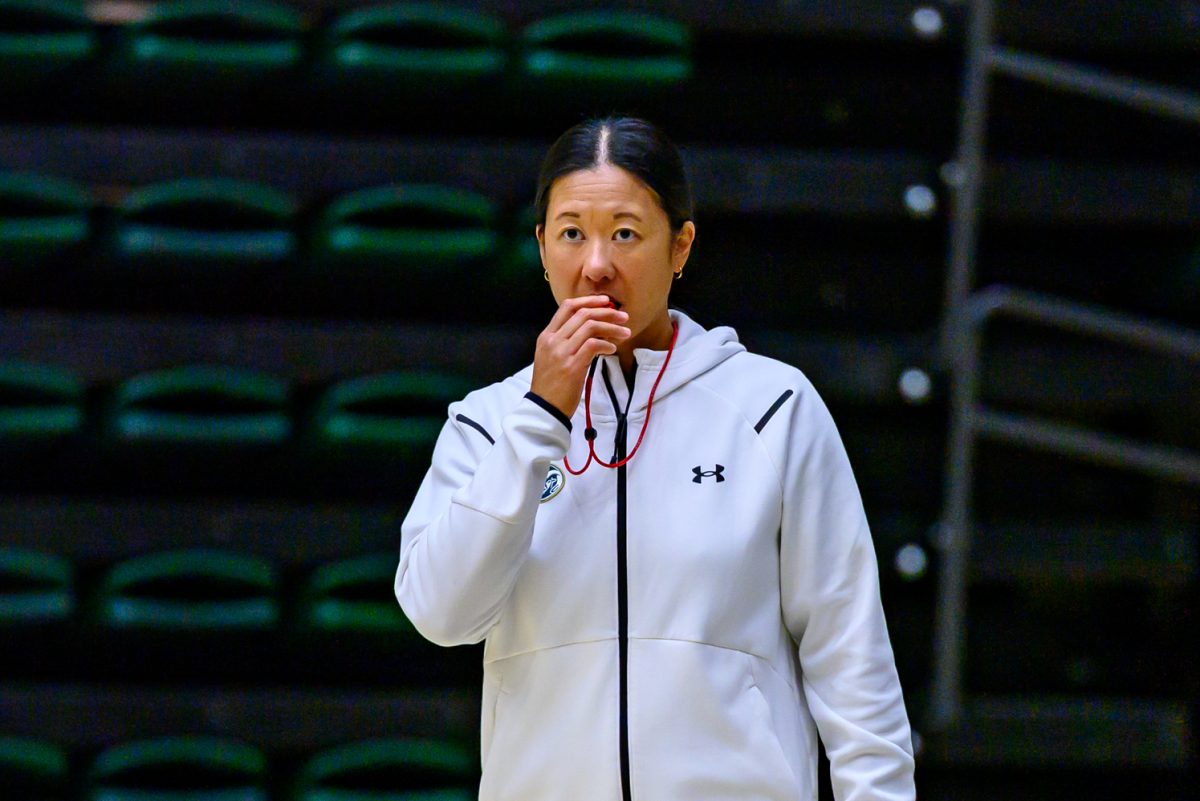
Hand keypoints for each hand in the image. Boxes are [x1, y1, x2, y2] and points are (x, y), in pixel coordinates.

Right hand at [531, 296, 629, 418]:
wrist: (544, 409)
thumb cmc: (551, 385)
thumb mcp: (552, 357)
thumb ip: (566, 341)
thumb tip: (593, 330)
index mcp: (546, 336)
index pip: (567, 307)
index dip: (589, 300)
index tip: (606, 301)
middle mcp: (553, 340)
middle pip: (583, 314)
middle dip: (606, 312)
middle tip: (623, 317)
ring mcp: (561, 353)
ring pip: (590, 327)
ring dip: (611, 328)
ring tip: (625, 333)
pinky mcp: (572, 366)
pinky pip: (593, 345)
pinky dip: (606, 344)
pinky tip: (613, 350)